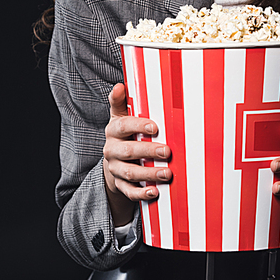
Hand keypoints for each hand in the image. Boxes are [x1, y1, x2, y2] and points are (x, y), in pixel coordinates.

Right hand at [102, 83, 171, 226]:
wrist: (113, 161)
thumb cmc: (124, 134)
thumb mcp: (120, 117)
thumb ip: (120, 102)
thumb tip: (119, 85)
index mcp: (113, 131)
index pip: (123, 126)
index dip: (138, 126)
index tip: (155, 127)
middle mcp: (112, 150)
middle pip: (128, 151)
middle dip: (148, 152)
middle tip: (167, 151)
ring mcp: (115, 169)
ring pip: (130, 173)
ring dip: (149, 174)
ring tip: (167, 173)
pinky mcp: (120, 185)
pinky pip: (129, 192)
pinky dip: (142, 194)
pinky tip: (155, 192)